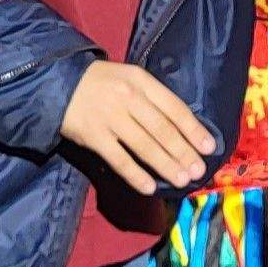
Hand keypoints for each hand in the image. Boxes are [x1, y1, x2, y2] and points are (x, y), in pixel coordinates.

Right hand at [59, 60, 217, 196]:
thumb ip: (152, 98)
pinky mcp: (93, 136)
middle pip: (162, 129)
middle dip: (183, 151)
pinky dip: (135, 175)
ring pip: (144, 146)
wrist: (58, 83)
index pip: (174, 107)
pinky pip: (119, 159)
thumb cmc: (102, 82)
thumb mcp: (130, 78)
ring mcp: (110, 118)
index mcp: (141, 81)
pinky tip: (150, 188)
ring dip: (165, 165)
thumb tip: (183, 127)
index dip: (193, 129)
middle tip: (199, 170)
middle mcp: (128, 98)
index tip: (209, 147)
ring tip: (182, 180)